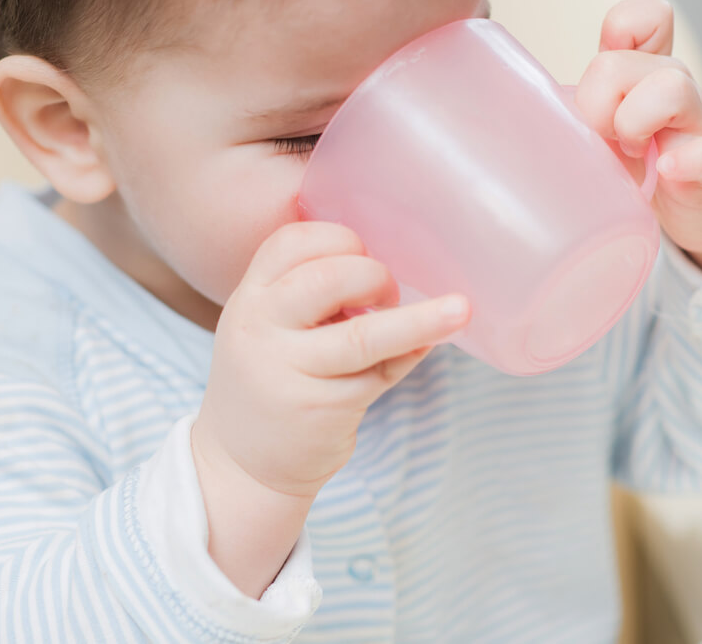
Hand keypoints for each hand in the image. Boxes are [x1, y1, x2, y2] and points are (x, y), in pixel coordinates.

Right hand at [193, 220, 469, 501]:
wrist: (241, 464)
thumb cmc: (271, 380)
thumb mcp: (270, 329)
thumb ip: (311, 295)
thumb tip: (394, 270)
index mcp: (249, 298)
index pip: (291, 242)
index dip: (339, 238)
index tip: (362, 254)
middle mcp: (259, 329)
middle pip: (327, 278)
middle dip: (374, 276)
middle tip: (388, 294)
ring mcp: (288, 372)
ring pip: (364, 335)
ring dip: (419, 320)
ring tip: (460, 310)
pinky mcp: (320, 410)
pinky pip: (380, 375)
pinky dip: (409, 355)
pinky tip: (425, 347)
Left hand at [571, 0, 701, 337]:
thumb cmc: (648, 165)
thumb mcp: (606, 132)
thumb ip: (572, 113)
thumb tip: (501, 121)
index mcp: (644, 73)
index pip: (644, 18)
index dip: (622, 31)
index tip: (602, 81)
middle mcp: (675, 86)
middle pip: (626, 62)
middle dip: (599, 102)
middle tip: (604, 141)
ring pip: (673, 86)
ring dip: (636, 121)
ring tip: (633, 156)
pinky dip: (690, 159)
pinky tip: (667, 172)